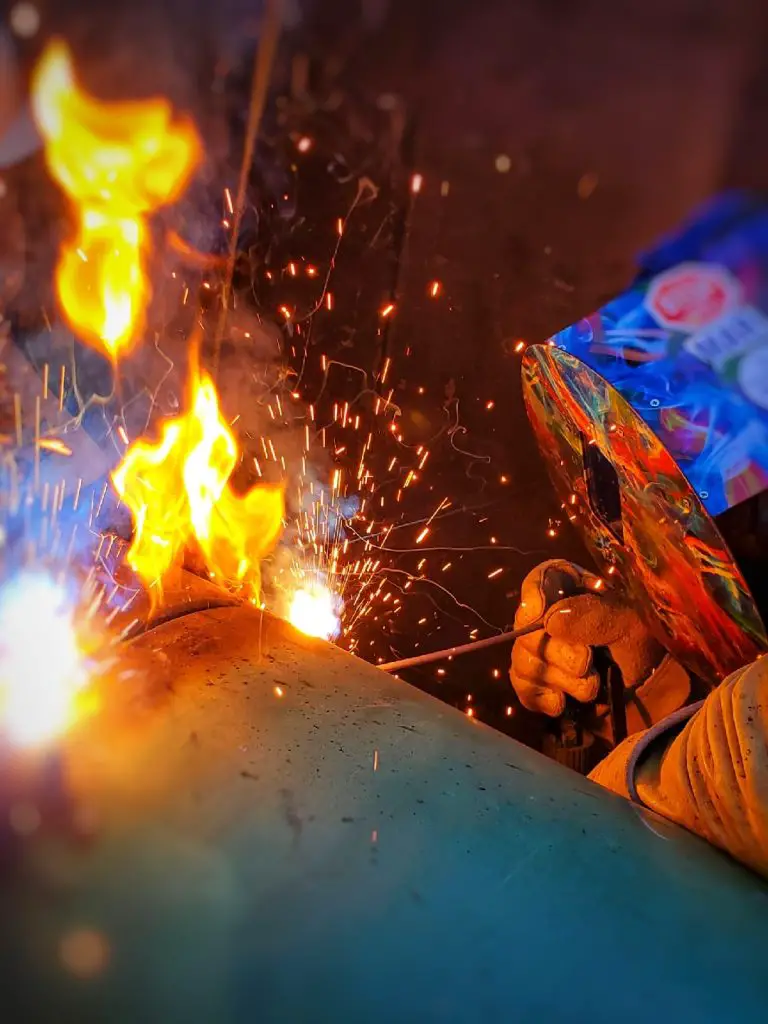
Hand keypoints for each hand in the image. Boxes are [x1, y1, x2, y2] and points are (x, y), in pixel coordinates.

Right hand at [510, 559, 665, 716]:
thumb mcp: (630, 623)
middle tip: (587, 663)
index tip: (541, 617)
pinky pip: (524, 690)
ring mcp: (539, 650)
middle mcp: (548, 614)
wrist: (652, 683)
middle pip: (528, 630)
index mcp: (570, 586)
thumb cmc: (643, 640)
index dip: (534, 597)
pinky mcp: (539, 683)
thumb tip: (550, 620)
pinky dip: (543, 699)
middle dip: (557, 653)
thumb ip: (594, 617)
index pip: (540, 580)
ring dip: (560, 679)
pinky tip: (563, 702)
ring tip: (592, 686)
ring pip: (524, 663)